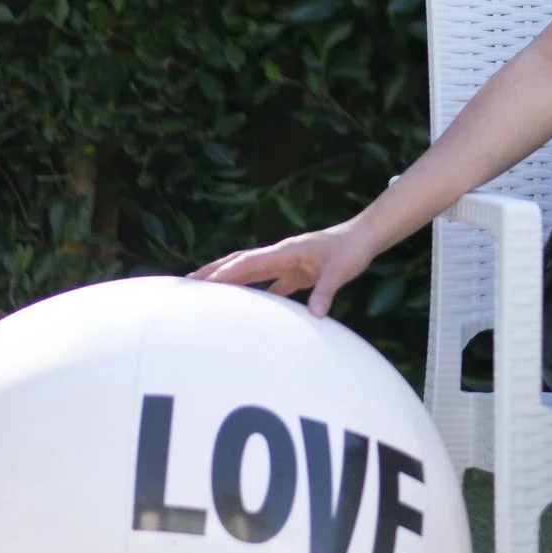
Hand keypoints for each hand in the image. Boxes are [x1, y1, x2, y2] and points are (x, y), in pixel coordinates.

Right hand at [192, 219, 380, 317]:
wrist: (366, 237)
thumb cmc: (353, 250)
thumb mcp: (341, 271)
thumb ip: (327, 292)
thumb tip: (316, 316)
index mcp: (286, 251)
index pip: (249, 262)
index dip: (225, 273)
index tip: (203, 282)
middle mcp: (281, 255)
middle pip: (239, 262)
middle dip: (213, 272)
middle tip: (185, 284)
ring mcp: (286, 262)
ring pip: (250, 271)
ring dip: (228, 281)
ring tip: (204, 294)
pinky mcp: (295, 271)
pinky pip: (268, 282)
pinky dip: (253, 292)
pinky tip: (244, 308)